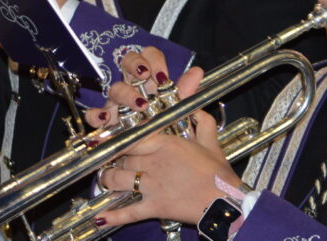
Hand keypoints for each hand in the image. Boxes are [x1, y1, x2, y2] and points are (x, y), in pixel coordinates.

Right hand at [84, 48, 204, 126]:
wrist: (149, 154)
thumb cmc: (159, 126)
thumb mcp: (175, 108)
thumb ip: (185, 91)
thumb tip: (198, 72)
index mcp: (149, 79)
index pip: (148, 55)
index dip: (153, 59)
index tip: (162, 74)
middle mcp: (131, 86)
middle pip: (127, 62)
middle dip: (135, 65)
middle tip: (144, 76)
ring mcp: (116, 102)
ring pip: (115, 88)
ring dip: (126, 94)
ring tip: (140, 105)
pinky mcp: (104, 120)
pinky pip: (93, 114)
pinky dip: (96, 115)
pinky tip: (105, 119)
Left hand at [95, 108, 240, 226]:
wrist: (225, 202)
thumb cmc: (218, 174)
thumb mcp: (211, 142)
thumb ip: (203, 122)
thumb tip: (197, 109)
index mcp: (166, 144)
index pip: (132, 137)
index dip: (119, 138)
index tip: (109, 138)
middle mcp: (154, 162)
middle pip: (123, 157)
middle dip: (115, 159)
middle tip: (109, 160)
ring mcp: (152, 185)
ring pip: (119, 179)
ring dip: (108, 180)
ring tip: (105, 179)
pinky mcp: (154, 207)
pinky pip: (129, 212)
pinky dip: (114, 216)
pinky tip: (101, 217)